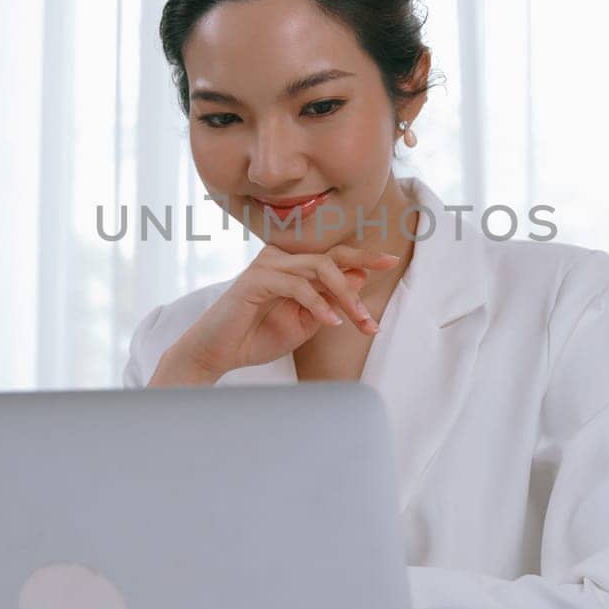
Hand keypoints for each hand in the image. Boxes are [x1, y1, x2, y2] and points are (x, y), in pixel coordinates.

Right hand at [148, 243, 400, 385]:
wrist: (217, 353)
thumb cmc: (257, 337)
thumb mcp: (305, 322)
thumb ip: (329, 300)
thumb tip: (360, 277)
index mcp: (292, 266)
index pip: (334, 256)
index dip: (364, 258)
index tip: (392, 260)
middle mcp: (281, 259)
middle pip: (331, 255)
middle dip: (363, 262)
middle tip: (388, 266)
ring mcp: (268, 266)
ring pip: (319, 269)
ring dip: (346, 296)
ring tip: (361, 322)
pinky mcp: (257, 279)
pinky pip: (298, 287)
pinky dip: (319, 304)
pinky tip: (332, 323)